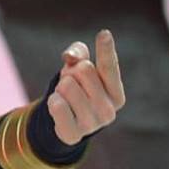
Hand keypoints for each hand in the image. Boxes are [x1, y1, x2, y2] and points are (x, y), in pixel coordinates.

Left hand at [47, 30, 125, 144]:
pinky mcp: (73, 134)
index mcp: (116, 94)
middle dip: (71, 72)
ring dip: (60, 87)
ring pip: (67, 85)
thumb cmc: (77, 89)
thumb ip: (78, 54)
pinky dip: (52, 100)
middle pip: (84, 70)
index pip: (109, 67)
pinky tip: (58, 108)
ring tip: (65, 97)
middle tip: (71, 84)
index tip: (104, 33)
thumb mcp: (78, 68)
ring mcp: (92, 125)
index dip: (105, 50)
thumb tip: (70, 56)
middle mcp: (109, 111)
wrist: (65, 122)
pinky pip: (56, 104)